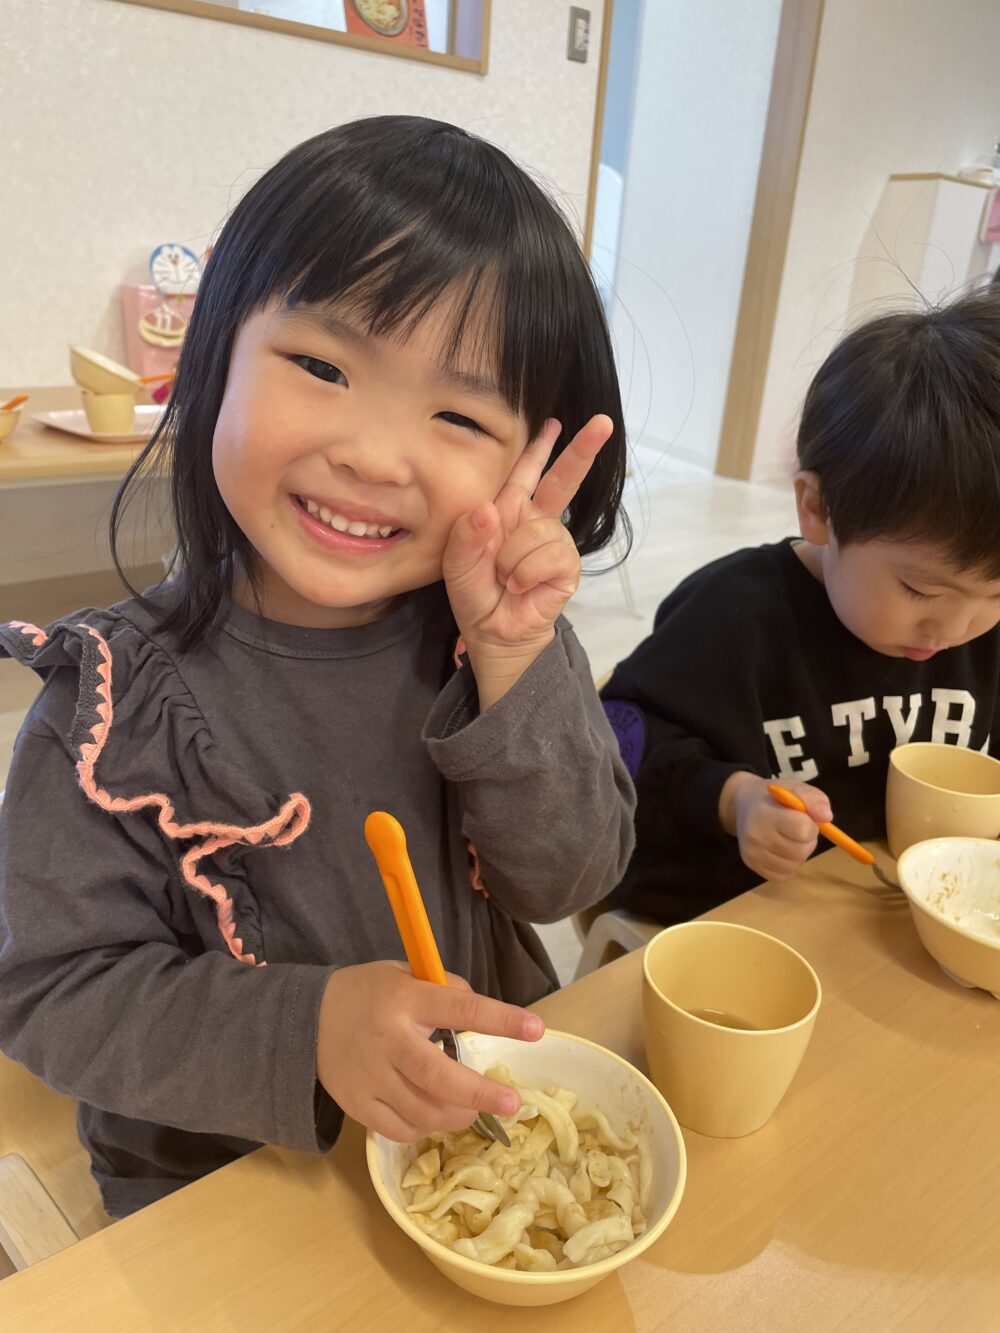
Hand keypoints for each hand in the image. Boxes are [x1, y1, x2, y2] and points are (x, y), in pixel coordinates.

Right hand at [316, 961, 544, 1141]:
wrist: (305, 1019)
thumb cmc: (368, 994)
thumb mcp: (405, 975)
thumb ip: (445, 990)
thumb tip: (483, 1012)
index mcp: (405, 1000)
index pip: (460, 1009)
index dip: (501, 1020)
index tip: (536, 1030)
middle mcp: (389, 1040)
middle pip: (440, 1077)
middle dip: (481, 1094)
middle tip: (512, 1104)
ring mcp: (370, 1076)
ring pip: (424, 1111)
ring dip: (457, 1115)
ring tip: (471, 1107)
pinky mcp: (357, 1104)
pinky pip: (401, 1129)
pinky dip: (425, 1127)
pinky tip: (434, 1115)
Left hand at [443, 415, 613, 708]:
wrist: (492, 632)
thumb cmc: (476, 594)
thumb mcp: (457, 563)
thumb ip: (466, 536)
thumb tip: (489, 509)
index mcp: (510, 512)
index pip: (527, 473)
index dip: (542, 448)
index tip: (556, 422)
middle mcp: (536, 522)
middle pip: (563, 480)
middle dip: (581, 450)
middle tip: (602, 423)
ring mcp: (555, 543)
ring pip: (538, 530)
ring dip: (512, 558)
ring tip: (505, 578)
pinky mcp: (567, 567)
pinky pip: (548, 555)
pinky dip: (526, 572)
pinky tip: (521, 586)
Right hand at [718, 772, 831, 881]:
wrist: (744, 805)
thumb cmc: (774, 796)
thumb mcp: (796, 787)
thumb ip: (814, 799)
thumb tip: (826, 817)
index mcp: (764, 814)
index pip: (802, 830)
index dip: (810, 824)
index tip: (803, 817)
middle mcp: (755, 837)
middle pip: (801, 851)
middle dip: (807, 840)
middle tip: (797, 828)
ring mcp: (752, 855)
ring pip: (795, 865)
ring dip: (800, 853)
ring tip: (789, 837)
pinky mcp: (754, 868)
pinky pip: (785, 874)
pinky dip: (790, 863)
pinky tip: (782, 849)